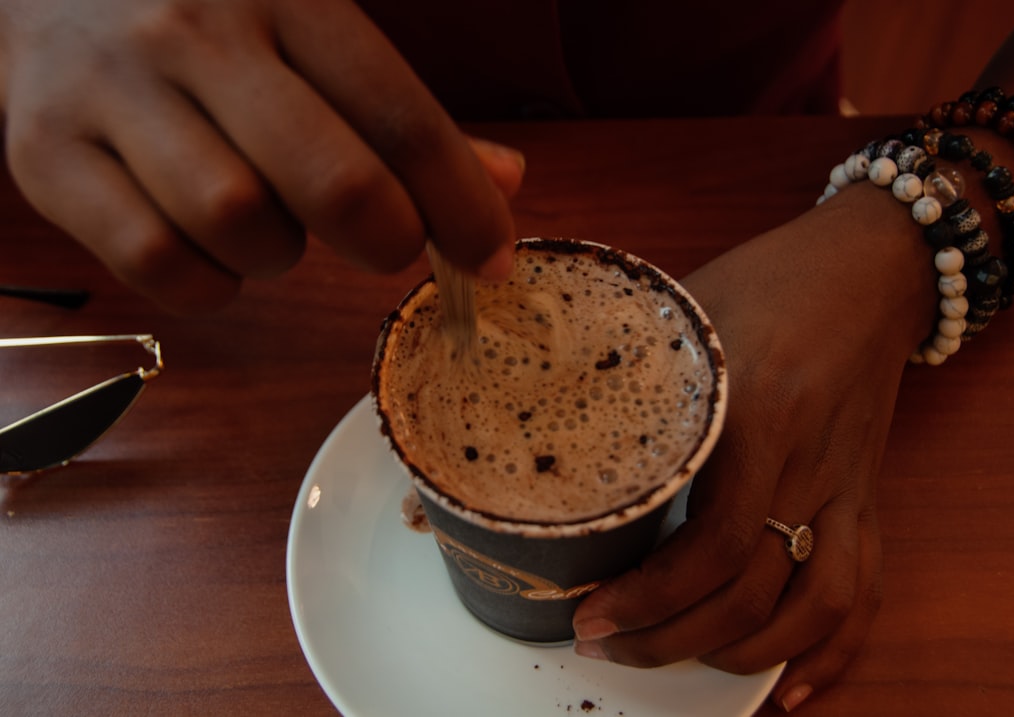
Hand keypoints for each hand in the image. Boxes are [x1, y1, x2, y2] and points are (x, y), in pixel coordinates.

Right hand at [0, 0, 521, 311]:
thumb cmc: (204, 14)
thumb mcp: (308, 28)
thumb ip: (399, 111)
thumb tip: (503, 180)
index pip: (402, 117)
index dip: (463, 206)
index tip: (491, 257)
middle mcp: (194, 35)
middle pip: (333, 183)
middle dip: (387, 239)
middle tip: (388, 245)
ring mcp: (112, 93)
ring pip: (241, 226)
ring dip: (280, 256)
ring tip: (270, 223)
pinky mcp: (45, 154)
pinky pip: (157, 262)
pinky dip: (205, 281)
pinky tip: (210, 246)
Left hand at [572, 186, 937, 709]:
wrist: (870, 265)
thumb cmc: (770, 277)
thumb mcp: (683, 309)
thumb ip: (625, 364)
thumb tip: (539, 401)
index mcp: (753, 416)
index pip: (710, 547)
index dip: (648, 600)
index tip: (590, 615)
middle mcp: (805, 465)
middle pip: (753, 594)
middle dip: (672, 639)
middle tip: (610, 644)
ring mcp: (844, 486)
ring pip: (816, 606)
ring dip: (746, 654)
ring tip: (683, 659)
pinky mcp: (865, 493)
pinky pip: (867, 587)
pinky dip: (834, 649)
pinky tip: (789, 683)